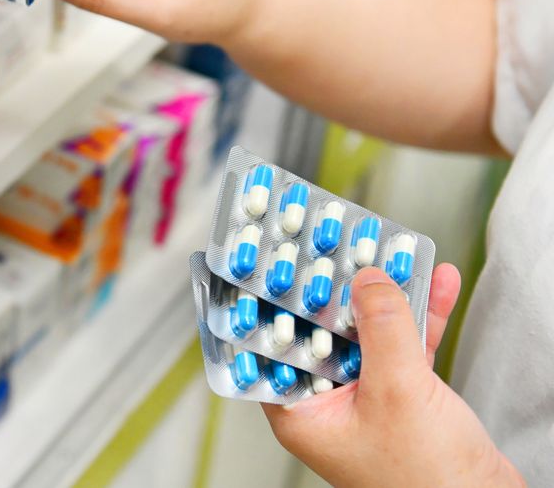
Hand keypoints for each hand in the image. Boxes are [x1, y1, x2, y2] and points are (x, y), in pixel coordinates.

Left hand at [263, 264, 523, 486]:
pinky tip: (436, 281)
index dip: (271, 302)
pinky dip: (421, 316)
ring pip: (366, 334)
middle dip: (333, 288)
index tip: (274, 262)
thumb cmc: (427, 480)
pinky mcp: (404, 399)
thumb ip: (380, 330)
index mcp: (300, 412)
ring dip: (383, 295)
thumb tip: (365, 279)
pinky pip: (405, 347)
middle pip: (320, 332)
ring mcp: (365, 400)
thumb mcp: (397, 391)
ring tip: (389, 250)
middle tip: (334, 243)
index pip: (270, 346)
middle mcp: (326, 404)